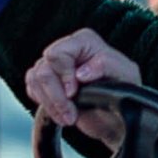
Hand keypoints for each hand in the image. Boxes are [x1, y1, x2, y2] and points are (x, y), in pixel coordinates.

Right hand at [23, 30, 136, 145]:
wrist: (117, 114)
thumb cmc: (125, 89)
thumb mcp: (126, 74)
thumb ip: (105, 65)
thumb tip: (81, 72)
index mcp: (83, 41)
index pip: (57, 54)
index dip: (63, 76)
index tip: (74, 94)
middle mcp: (66, 49)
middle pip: (42, 70)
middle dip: (55, 96)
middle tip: (71, 114)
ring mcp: (53, 66)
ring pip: (34, 81)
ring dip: (50, 104)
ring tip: (68, 117)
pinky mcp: (46, 82)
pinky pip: (32, 89)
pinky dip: (45, 105)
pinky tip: (61, 114)